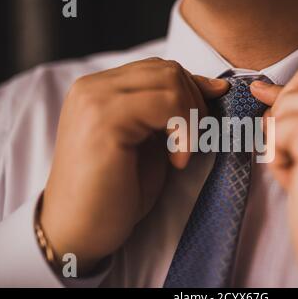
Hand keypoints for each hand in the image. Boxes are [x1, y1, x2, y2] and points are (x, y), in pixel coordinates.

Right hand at [42, 58, 228, 272]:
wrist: (81, 230)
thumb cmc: (117, 191)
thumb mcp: (152, 142)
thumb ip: (172, 110)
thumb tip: (216, 86)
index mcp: (100, 89)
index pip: (160, 68)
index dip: (192, 91)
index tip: (206, 121)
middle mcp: (93, 86)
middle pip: (169, 69)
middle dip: (195, 105)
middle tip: (191, 144)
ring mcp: (95, 99)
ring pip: (171, 80)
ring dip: (191, 119)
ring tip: (181, 154)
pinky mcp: (104, 119)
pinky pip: (167, 104)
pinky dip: (184, 132)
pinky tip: (177, 161)